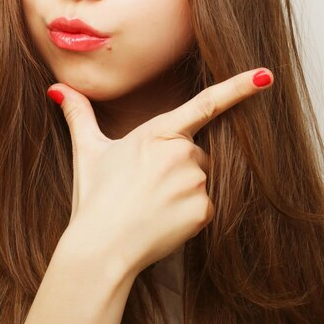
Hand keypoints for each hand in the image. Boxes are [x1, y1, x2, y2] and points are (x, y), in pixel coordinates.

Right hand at [48, 68, 273, 276]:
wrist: (100, 248)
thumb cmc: (93, 198)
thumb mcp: (87, 151)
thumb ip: (79, 115)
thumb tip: (57, 88)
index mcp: (158, 133)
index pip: (206, 104)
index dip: (239, 87)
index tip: (266, 75)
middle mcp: (182, 153)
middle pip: (196, 151)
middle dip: (178, 164)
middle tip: (146, 186)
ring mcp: (195, 183)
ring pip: (201, 179)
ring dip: (184, 188)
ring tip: (151, 205)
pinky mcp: (203, 211)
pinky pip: (205, 206)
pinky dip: (189, 213)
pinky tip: (163, 221)